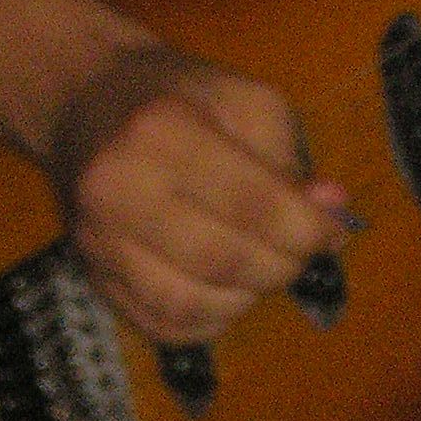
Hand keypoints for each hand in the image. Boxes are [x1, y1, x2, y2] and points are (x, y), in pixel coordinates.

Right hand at [46, 44, 352, 342]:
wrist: (86, 100)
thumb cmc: (176, 94)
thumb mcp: (243, 98)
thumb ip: (289, 156)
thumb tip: (330, 216)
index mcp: (160, 131)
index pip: (250, 203)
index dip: (306, 229)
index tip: (334, 231)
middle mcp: (117, 190)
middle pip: (221, 260)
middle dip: (282, 265)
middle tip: (304, 250)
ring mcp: (96, 240)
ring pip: (187, 306)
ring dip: (247, 297)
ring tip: (265, 267)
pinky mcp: (91, 275)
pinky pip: (160, 325)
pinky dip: (209, 321)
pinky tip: (228, 290)